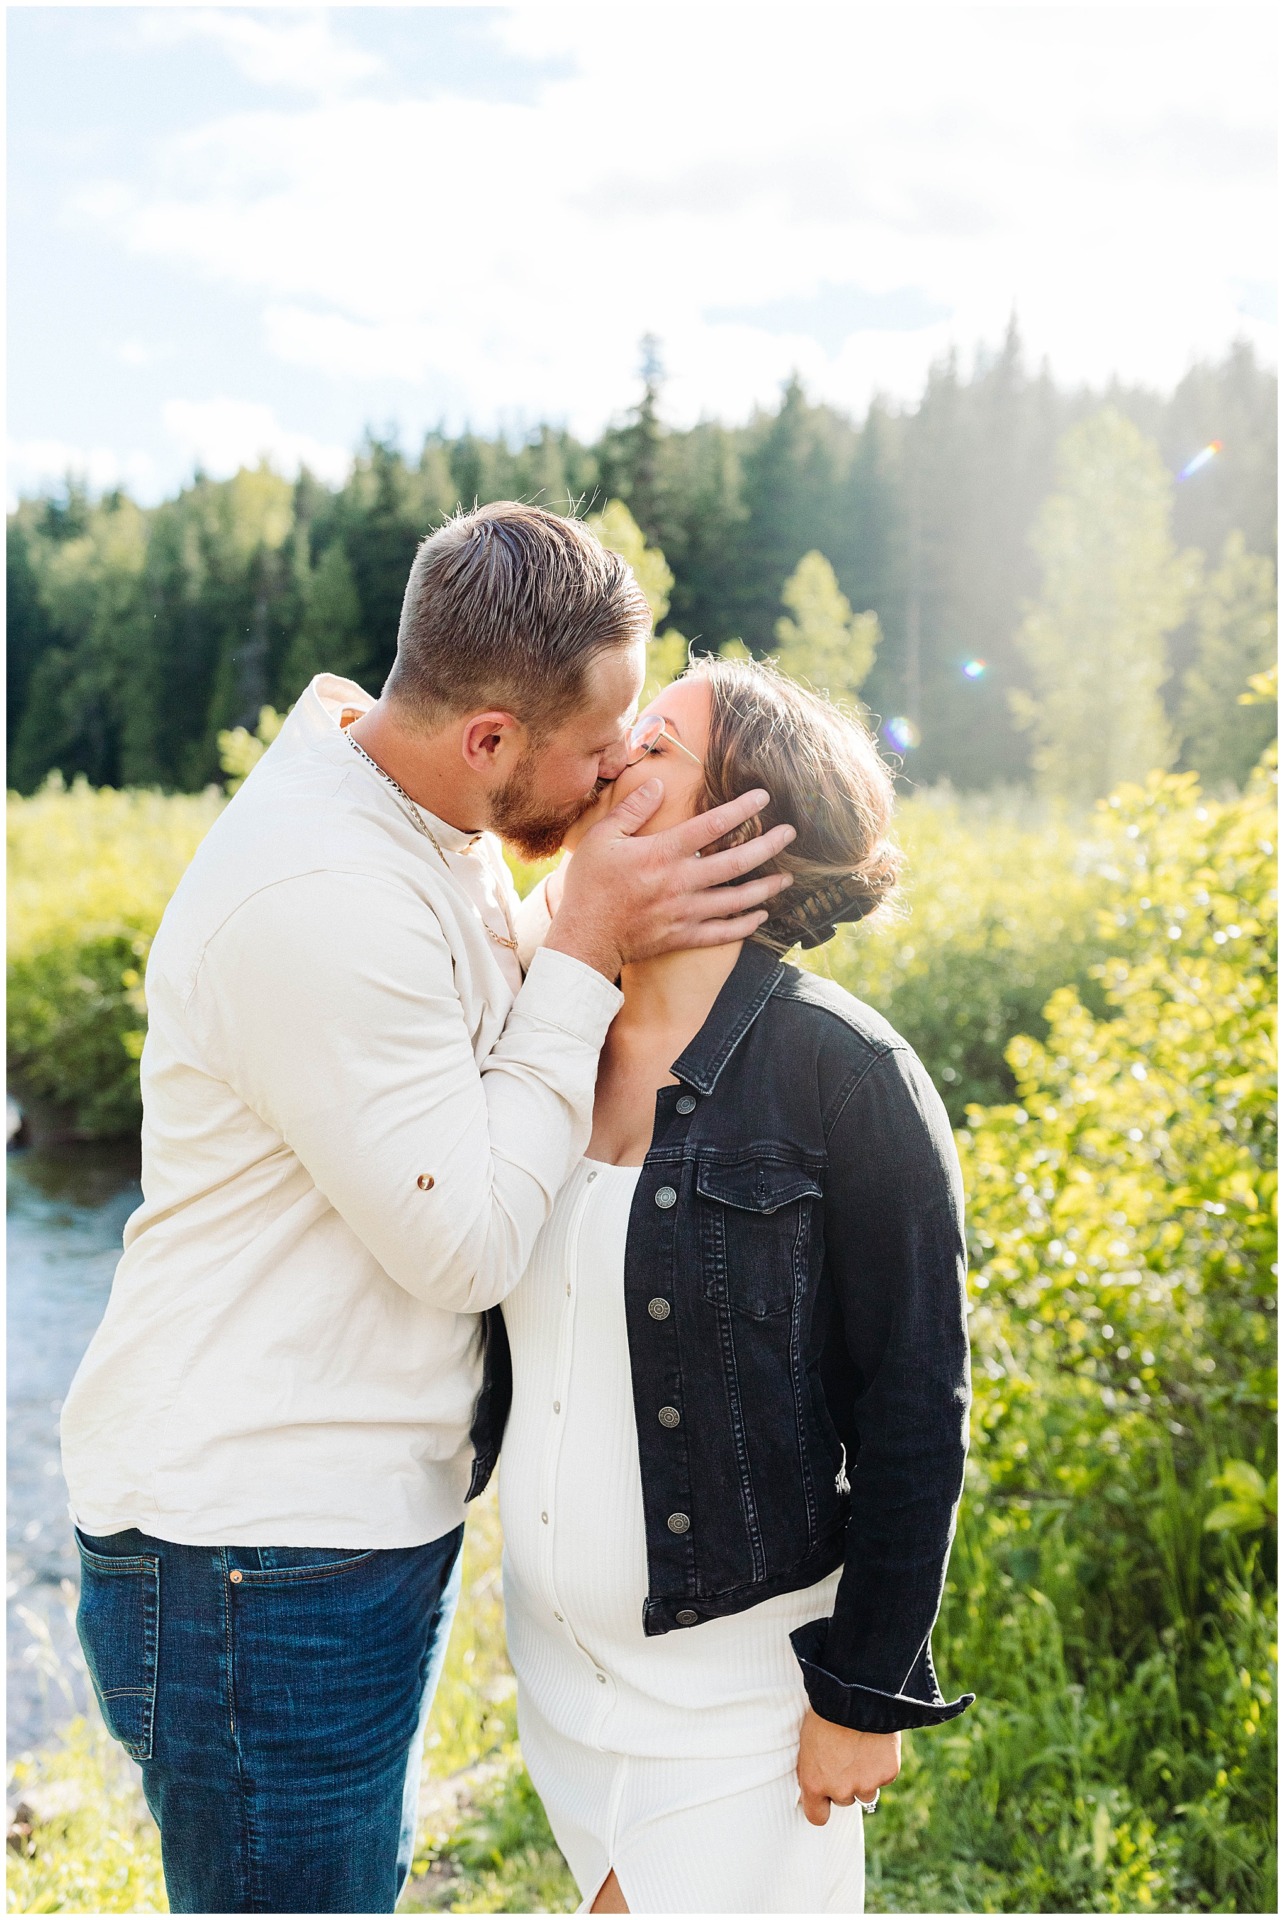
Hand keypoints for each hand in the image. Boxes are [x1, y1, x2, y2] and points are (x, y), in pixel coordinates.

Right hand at [545, 780, 793, 979]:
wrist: (584, 938)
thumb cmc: (589, 886)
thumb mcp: (602, 838)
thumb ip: (632, 810)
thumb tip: (658, 785)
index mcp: (662, 853)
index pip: (712, 825)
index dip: (741, 809)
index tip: (763, 797)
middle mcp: (681, 881)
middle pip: (736, 861)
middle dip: (768, 846)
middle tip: (789, 834)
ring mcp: (685, 912)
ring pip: (737, 899)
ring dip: (766, 887)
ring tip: (787, 878)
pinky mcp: (683, 936)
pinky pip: (723, 933)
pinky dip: (745, 925)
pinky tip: (761, 916)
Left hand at [796, 1708, 899, 1826]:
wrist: (856, 1692)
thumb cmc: (826, 1712)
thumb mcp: (808, 1743)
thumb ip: (814, 1770)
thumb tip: (814, 1787)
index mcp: (814, 1783)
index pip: (817, 1817)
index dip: (822, 1807)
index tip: (825, 1798)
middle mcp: (840, 1790)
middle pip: (844, 1800)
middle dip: (846, 1783)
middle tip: (846, 1754)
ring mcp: (866, 1784)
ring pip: (867, 1792)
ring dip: (866, 1777)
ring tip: (862, 1748)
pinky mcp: (887, 1774)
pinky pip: (885, 1776)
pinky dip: (882, 1763)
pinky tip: (876, 1741)